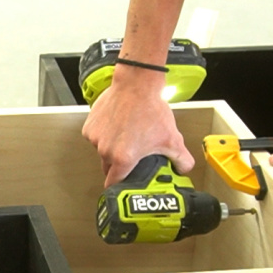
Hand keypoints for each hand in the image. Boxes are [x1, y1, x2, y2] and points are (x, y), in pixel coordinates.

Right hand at [81, 67, 194, 186]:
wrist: (137, 85)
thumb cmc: (151, 110)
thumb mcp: (173, 138)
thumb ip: (182, 160)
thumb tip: (183, 170)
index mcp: (123, 158)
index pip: (114, 184)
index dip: (120, 186)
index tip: (124, 186)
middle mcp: (105, 151)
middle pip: (108, 168)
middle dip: (118, 165)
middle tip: (130, 155)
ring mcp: (95, 138)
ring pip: (102, 151)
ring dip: (111, 148)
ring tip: (126, 135)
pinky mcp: (89, 126)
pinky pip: (96, 137)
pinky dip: (104, 135)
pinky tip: (116, 125)